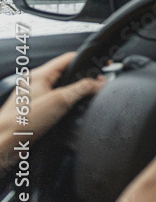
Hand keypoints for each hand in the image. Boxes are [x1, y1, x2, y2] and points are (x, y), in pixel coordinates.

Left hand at [0, 52, 103, 168]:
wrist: (5, 142)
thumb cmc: (22, 122)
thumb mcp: (60, 101)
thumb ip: (82, 88)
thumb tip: (99, 82)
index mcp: (39, 74)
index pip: (69, 58)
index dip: (87, 62)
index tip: (100, 69)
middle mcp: (36, 82)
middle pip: (67, 74)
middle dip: (82, 80)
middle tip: (94, 88)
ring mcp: (35, 96)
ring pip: (62, 88)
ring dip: (74, 94)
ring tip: (81, 101)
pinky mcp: (36, 109)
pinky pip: (56, 101)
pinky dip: (66, 105)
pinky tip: (69, 113)